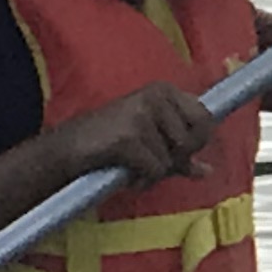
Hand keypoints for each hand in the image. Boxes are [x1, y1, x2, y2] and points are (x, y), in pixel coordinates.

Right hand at [57, 82, 212, 184]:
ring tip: (133, 167)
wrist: (64, 150)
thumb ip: (178, 152)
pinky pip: (155, 170)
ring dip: (155, 172)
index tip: (176, 150)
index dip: (197, 140)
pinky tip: (127, 175)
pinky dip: (143, 180)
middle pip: (194, 139)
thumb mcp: (148, 140)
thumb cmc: (106, 143)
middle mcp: (155, 97)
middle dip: (177, 157)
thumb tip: (207, 171)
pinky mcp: (128, 137)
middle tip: (153, 160)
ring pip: (173, 158)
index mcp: (163, 90)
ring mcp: (141, 115)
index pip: (205, 116)